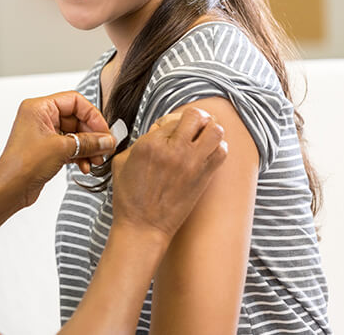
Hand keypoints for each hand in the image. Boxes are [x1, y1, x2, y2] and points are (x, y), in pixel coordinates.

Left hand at [0, 91, 116, 207]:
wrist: (9, 189)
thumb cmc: (23, 165)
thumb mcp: (62, 149)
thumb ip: (89, 143)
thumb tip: (107, 140)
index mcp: (39, 108)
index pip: (74, 101)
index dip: (92, 116)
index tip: (104, 132)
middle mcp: (40, 117)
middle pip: (76, 118)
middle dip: (92, 135)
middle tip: (104, 148)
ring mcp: (43, 133)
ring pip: (75, 134)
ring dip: (88, 147)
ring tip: (96, 160)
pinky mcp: (46, 149)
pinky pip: (69, 146)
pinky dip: (79, 155)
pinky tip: (85, 166)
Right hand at [109, 108, 227, 239]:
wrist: (143, 226)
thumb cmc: (130, 198)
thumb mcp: (121, 161)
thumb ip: (139, 141)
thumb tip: (156, 132)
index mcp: (150, 144)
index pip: (170, 118)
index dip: (169, 121)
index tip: (166, 131)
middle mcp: (174, 150)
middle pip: (196, 116)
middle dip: (193, 118)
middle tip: (190, 126)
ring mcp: (192, 163)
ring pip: (215, 130)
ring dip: (209, 130)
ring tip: (202, 137)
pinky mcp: (204, 177)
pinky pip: (221, 151)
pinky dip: (217, 148)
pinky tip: (207, 153)